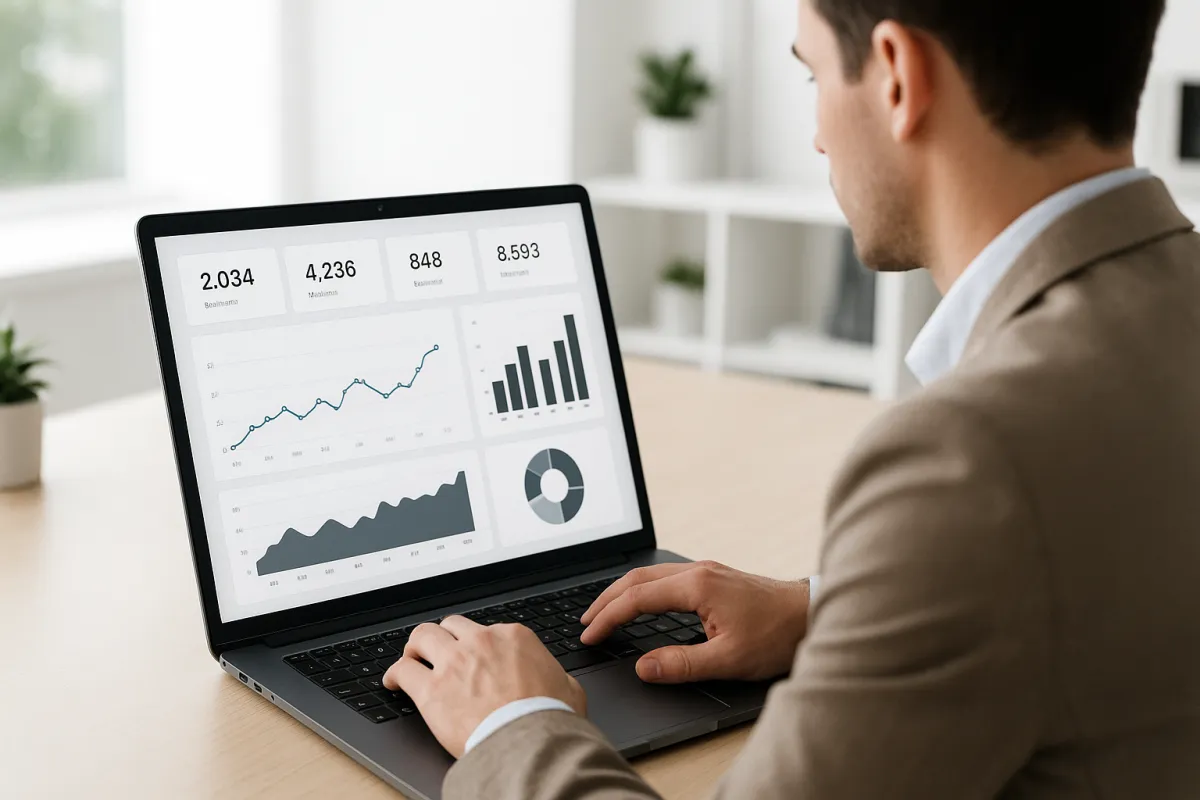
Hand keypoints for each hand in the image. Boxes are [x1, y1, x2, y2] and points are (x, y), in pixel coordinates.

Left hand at [382, 616, 585, 757]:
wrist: (531, 743)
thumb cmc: (549, 718)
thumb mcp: (568, 688)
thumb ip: (557, 676)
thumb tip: (559, 681)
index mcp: (512, 638)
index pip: (485, 630)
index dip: (475, 644)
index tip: (472, 657)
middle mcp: (481, 642)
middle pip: (450, 626)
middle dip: (443, 638)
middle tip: (437, 651)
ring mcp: (454, 663)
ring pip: (422, 636)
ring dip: (415, 647)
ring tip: (411, 658)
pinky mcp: (432, 690)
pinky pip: (402, 670)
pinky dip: (395, 674)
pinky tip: (393, 682)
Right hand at [580, 561, 809, 683]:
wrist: (812, 614)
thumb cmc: (777, 635)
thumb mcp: (729, 659)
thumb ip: (682, 664)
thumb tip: (644, 668)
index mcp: (697, 585)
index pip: (637, 599)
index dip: (608, 618)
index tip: (590, 636)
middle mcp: (699, 571)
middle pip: (637, 578)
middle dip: (606, 599)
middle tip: (585, 622)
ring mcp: (707, 570)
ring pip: (651, 574)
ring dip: (623, 592)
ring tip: (604, 611)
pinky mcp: (715, 576)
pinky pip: (666, 576)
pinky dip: (643, 589)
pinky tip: (642, 602)